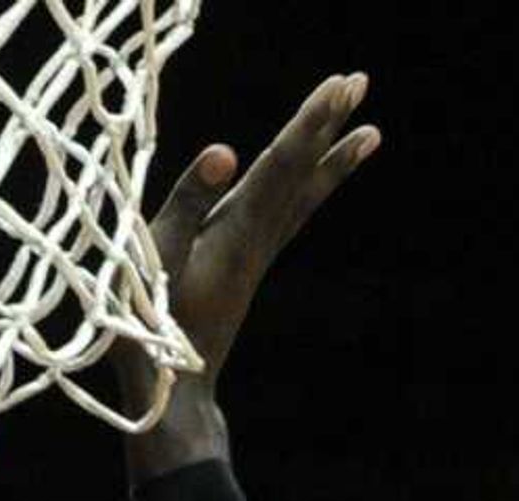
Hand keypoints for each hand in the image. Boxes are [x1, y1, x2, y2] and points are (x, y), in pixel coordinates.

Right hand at [119, 74, 379, 431]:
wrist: (175, 400)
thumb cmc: (150, 332)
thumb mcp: (154, 260)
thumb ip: (186, 203)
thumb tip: (226, 149)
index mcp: (235, 234)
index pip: (280, 165)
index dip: (310, 122)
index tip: (340, 85)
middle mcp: (255, 243)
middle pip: (300, 176)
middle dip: (330, 128)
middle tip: (362, 83)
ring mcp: (254, 259)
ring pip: (300, 199)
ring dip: (330, 160)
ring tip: (368, 131)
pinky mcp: (245, 272)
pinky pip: (285, 219)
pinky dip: (305, 191)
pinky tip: (311, 182)